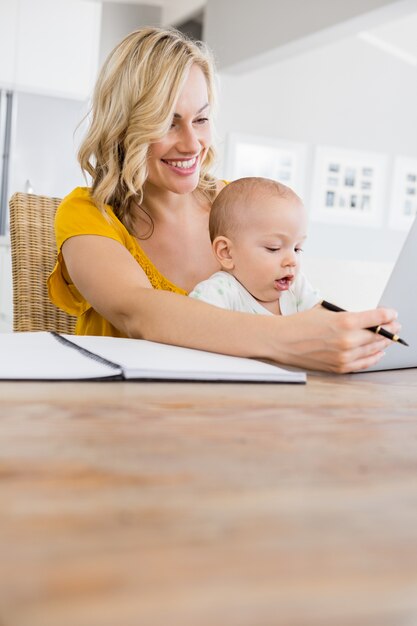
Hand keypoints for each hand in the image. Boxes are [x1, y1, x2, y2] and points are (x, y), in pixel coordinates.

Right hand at [274, 305, 398, 372]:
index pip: (379, 318)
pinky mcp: (339, 367)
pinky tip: (378, 353)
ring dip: (384, 343)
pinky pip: (364, 364)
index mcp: (345, 321)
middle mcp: (348, 340)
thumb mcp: (327, 312)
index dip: (389, 315)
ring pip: (375, 350)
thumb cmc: (300, 324)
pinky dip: (374, 357)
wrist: (282, 340)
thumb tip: (369, 320)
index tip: (392, 314)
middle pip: (380, 335)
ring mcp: (344, 356)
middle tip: (395, 326)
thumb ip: (350, 317)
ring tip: (388, 339)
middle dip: (390, 330)